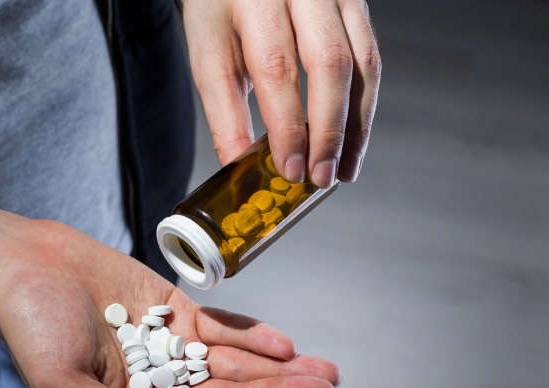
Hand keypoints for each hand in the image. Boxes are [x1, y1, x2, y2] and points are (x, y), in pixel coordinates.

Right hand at [0, 190, 340, 387]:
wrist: (22, 264)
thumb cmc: (30, 326)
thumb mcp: (63, 385)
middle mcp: (155, 386)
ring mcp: (168, 347)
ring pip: (232, 365)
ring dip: (276, 370)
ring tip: (323, 372)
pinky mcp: (172, 310)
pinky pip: (219, 327)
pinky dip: (251, 335)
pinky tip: (284, 343)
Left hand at [182, 0, 380, 186]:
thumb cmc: (221, 11)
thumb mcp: (209, 56)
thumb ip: (225, 113)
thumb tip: (241, 168)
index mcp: (255, 0)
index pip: (276, 67)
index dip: (287, 126)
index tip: (291, 169)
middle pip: (330, 63)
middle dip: (329, 131)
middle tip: (321, 176)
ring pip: (362, 63)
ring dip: (356, 125)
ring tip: (343, 169)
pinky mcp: (355, 3)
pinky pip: (370, 58)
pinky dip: (364, 105)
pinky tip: (353, 139)